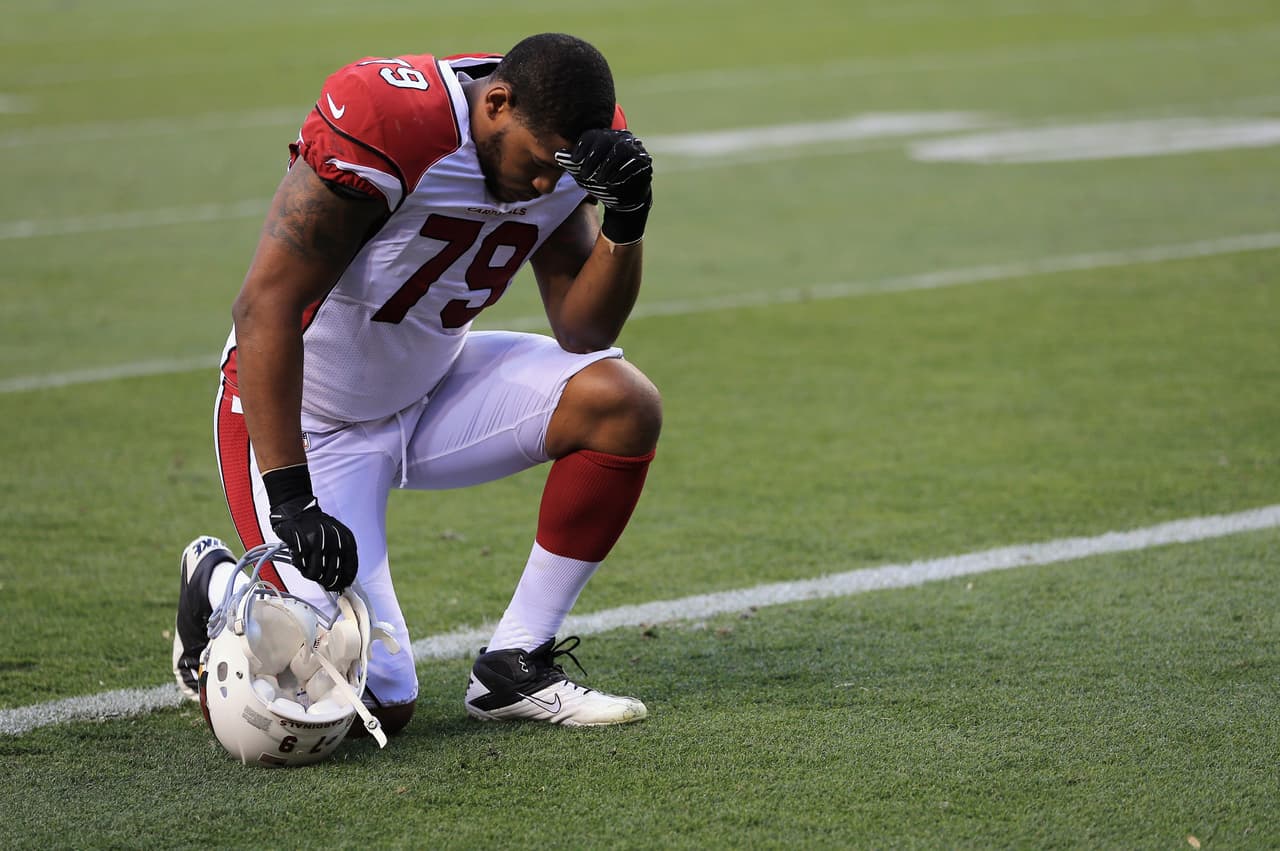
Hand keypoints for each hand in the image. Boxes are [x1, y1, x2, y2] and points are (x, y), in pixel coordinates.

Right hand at [268, 496, 357, 590]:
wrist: (297, 510)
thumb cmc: (317, 525)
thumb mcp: (337, 535)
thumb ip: (342, 553)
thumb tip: (344, 577)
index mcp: (345, 538)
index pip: (350, 566)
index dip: (345, 579)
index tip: (342, 586)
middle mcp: (333, 540)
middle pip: (333, 573)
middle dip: (328, 582)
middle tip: (324, 583)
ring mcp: (317, 542)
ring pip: (316, 572)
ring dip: (311, 575)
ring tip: (308, 569)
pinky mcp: (301, 544)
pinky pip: (301, 565)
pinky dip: (300, 566)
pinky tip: (300, 561)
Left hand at [555, 129, 652, 243]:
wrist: (624, 196)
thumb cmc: (601, 181)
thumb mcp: (584, 173)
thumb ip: (574, 164)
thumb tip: (558, 154)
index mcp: (605, 136)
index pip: (592, 135)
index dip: (581, 147)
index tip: (574, 161)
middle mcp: (621, 137)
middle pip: (605, 140)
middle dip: (593, 157)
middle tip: (584, 174)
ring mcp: (635, 147)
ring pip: (620, 149)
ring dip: (606, 166)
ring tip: (598, 180)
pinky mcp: (644, 161)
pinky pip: (634, 162)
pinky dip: (621, 173)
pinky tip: (612, 182)